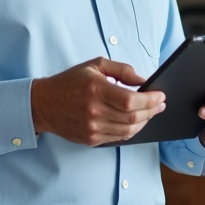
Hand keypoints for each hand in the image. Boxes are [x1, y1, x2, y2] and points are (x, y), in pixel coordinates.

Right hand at [31, 58, 166, 146]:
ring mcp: (92, 128)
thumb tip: (144, 80)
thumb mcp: (95, 65)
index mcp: (96, 90)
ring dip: (144, 122)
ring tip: (151, 112)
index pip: (132, 100)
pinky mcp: (91, 139)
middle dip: (152, 111)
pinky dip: (131, 130)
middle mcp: (94, 111)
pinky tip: (136, 122)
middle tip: (161, 104)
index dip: (151, 100)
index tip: (161, 96)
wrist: (44, 104)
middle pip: (133, 117)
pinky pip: (119, 138)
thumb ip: (122, 70)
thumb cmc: (70, 82)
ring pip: (129, 131)